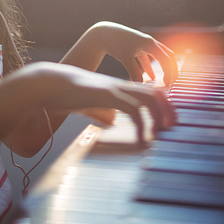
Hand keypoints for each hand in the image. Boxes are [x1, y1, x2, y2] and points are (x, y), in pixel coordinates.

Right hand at [33, 63, 175, 141]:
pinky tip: (142, 138)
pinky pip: (131, 109)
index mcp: (118, 87)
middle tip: (174, 126)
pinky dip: (142, 124)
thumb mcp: (91, 103)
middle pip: (154, 91)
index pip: (148, 90)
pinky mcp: (106, 95)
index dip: (162, 103)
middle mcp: (120, 85)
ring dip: (159, 115)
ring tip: (163, 132)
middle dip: (168, 108)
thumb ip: (103, 110)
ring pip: (147, 97)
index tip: (169, 119)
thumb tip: (113, 120)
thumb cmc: (68, 95)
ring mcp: (114, 88)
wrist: (49, 84)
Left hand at [91, 22, 177, 86]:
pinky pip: (147, 58)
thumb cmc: (114, 43)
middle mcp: (149, 42)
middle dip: (171, 69)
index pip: (166, 58)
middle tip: (171, 83)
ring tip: (164, 81)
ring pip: (159, 56)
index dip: (169, 71)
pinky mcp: (137, 47)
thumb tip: (140, 86)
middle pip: (167, 56)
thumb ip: (134, 72)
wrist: (103, 33)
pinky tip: (150, 77)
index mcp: (149, 43)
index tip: (167, 84)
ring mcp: (143, 44)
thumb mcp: (125, 58)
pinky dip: (150, 67)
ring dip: (163, 68)